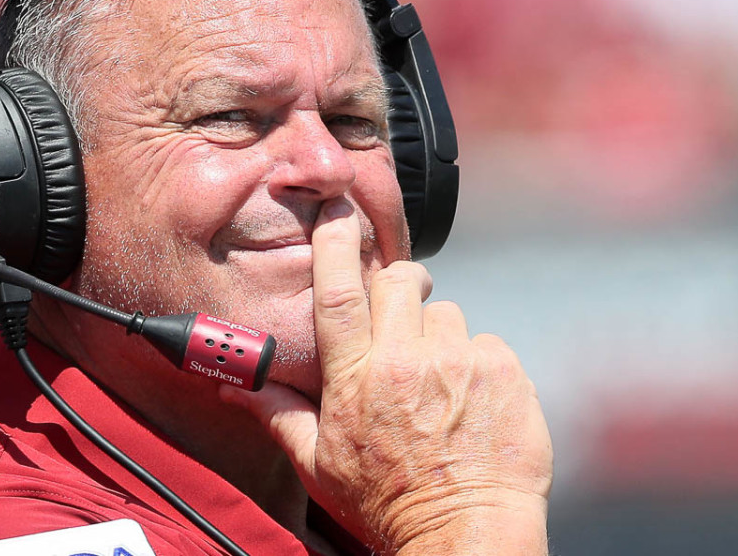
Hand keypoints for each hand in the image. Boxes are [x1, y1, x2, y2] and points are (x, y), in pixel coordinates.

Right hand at [221, 199, 552, 553]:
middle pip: (397, 281)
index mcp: (355, 378)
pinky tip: (469, 401)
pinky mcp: (504, 373)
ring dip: (438, 336)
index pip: (339, 291)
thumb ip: (278, 414)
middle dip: (396, 286)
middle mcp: (406, 361)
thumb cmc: (387, 502)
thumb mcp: (317, 464)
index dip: (335, 244)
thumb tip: (232, 389)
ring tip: (437, 384)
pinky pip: (486, 341)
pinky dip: (477, 363)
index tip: (337, 213)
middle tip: (397, 318)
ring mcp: (459, 364)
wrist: (465, 534)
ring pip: (446, 312)